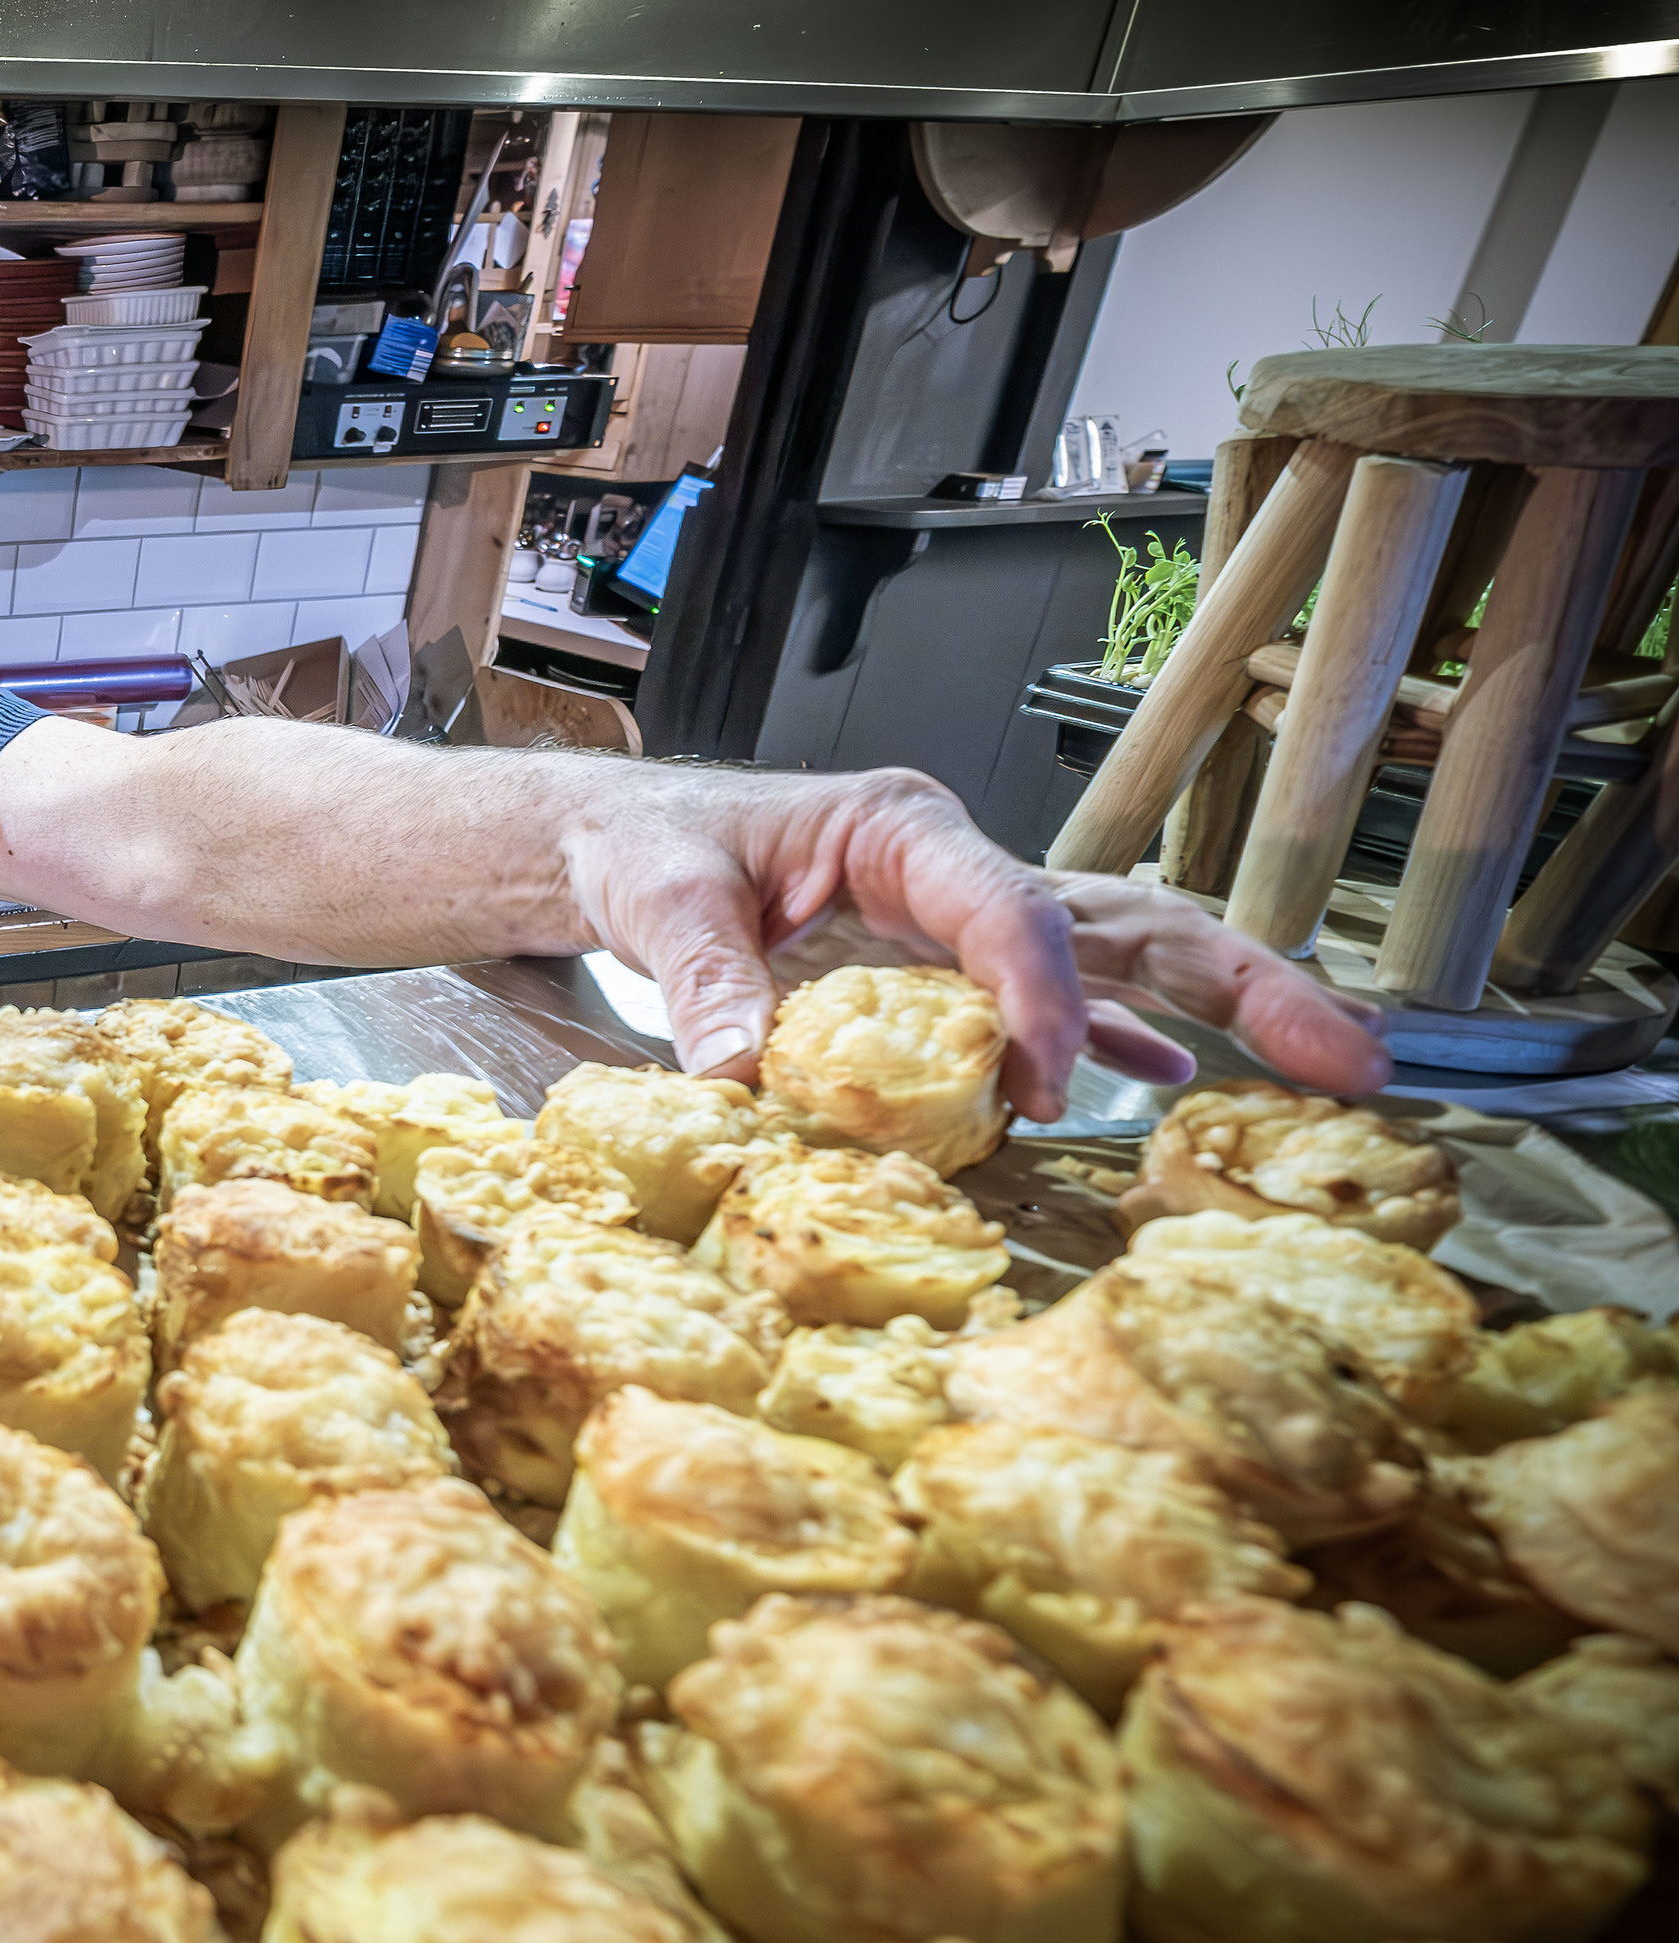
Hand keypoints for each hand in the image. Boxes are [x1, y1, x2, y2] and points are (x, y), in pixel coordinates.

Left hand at [561, 766, 1391, 1121]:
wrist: (620, 844)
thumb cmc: (643, 847)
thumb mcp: (657, 900)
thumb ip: (700, 980)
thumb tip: (739, 1073)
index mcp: (899, 831)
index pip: (1008, 911)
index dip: (1045, 999)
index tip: (1045, 1087)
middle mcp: (957, 868)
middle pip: (1125, 921)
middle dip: (1243, 983)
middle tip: (1347, 1054)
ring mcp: (965, 917)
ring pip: (1123, 957)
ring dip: (1225, 1010)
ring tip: (1330, 1069)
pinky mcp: (951, 968)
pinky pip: (1064, 1001)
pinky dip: (1122, 1043)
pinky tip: (1174, 1087)